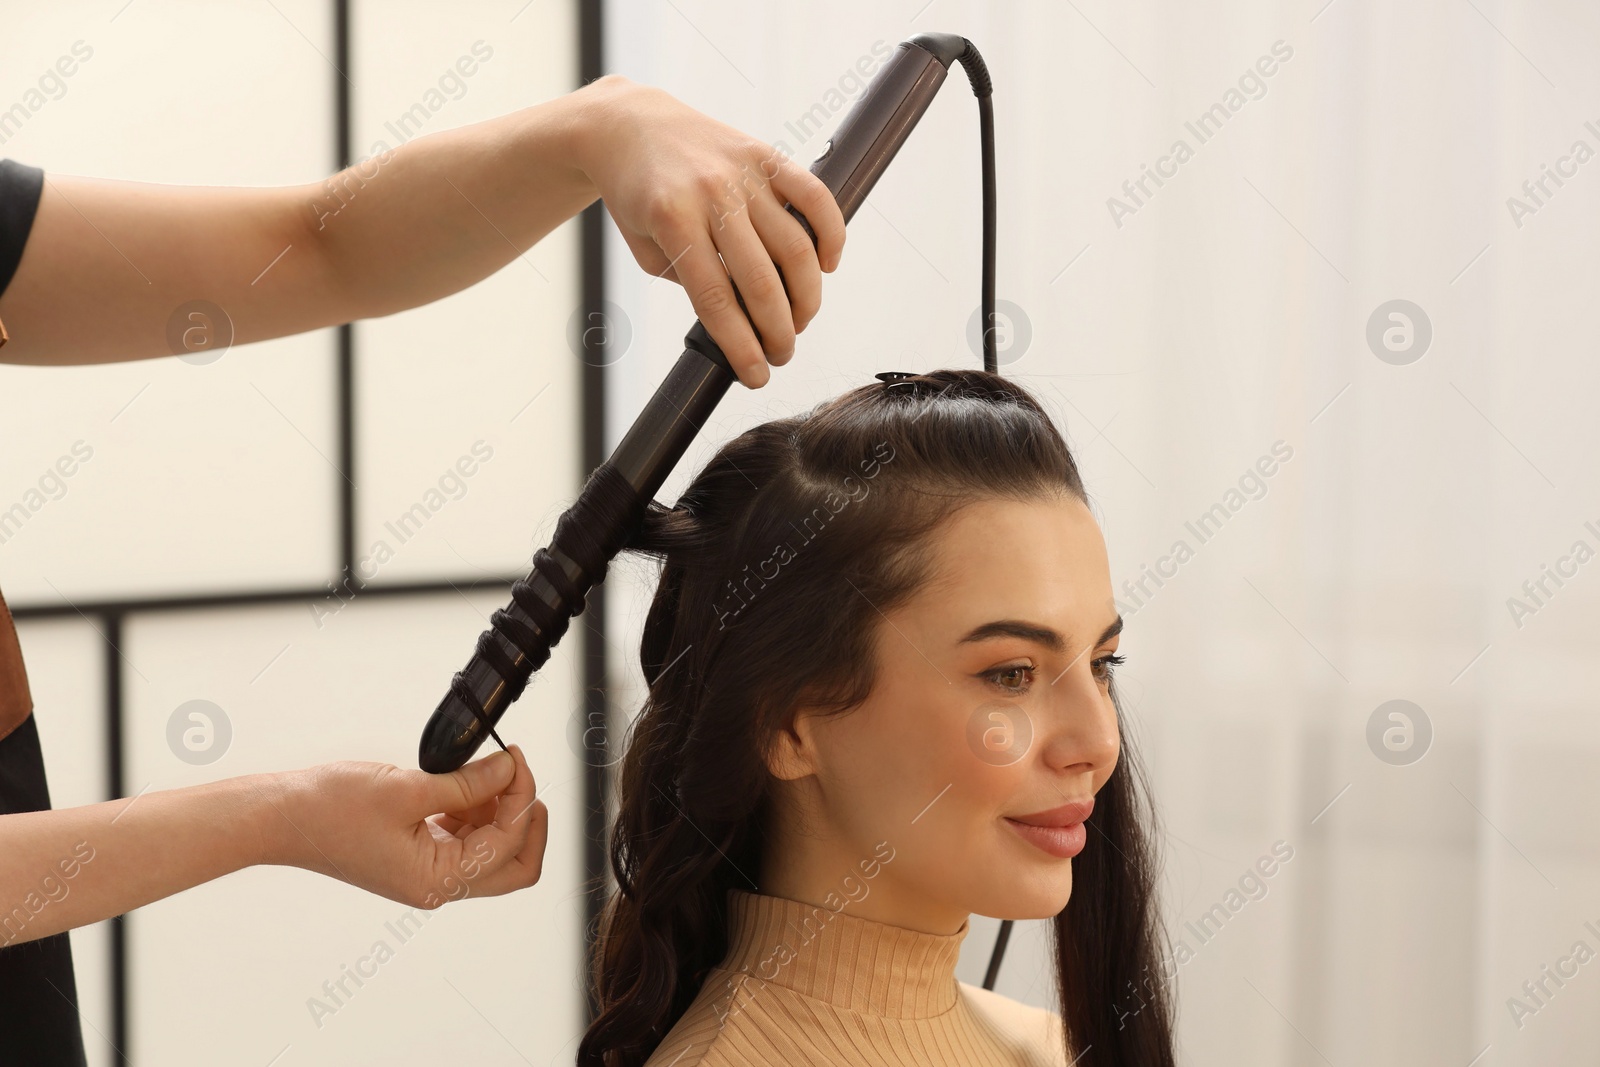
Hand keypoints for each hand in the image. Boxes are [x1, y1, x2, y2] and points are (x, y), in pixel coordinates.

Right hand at [268, 745, 546, 908]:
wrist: (281, 816)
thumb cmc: (330, 809)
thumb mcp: (410, 788)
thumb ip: (469, 783)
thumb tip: (511, 770)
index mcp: (437, 881)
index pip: (507, 843)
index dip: (521, 796)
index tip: (517, 759)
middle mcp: (437, 886)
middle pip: (512, 865)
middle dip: (526, 820)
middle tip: (521, 777)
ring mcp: (427, 872)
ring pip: (491, 850)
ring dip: (499, 811)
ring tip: (487, 770)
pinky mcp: (416, 855)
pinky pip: (464, 838)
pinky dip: (474, 811)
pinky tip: (465, 782)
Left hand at [571, 75, 847, 387]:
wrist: (630, 126)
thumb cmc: (637, 195)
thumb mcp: (646, 247)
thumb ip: (689, 280)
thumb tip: (741, 318)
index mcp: (673, 220)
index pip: (716, 300)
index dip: (741, 346)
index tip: (758, 376)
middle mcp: (712, 195)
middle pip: (761, 281)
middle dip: (778, 332)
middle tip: (782, 354)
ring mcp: (743, 173)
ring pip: (795, 247)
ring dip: (807, 297)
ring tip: (800, 321)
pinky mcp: (766, 155)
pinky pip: (814, 196)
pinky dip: (831, 234)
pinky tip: (828, 265)